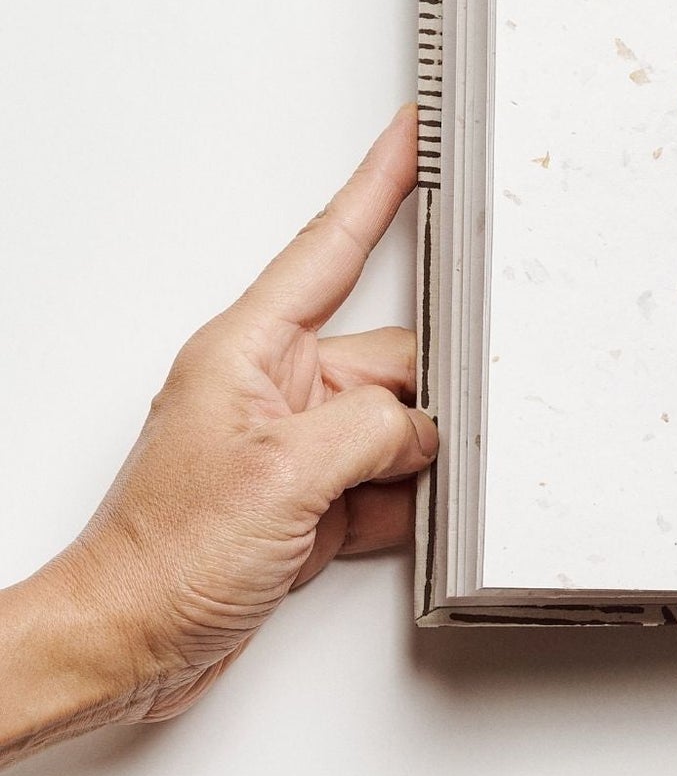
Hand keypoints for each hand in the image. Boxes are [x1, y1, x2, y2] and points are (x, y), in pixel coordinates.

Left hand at [0, 109, 435, 755]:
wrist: (128, 643)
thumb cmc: (164, 557)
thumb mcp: (285, 477)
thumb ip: (374, 431)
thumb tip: (424, 426)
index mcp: (247, 353)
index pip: (330, 247)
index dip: (378, 183)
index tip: (413, 132)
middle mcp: (273, 390)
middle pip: (388, 358)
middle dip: (424, 394)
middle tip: (450, 418)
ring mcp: (292, 446)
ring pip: (394, 425)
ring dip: (412, 460)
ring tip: (396, 496)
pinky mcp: (308, 498)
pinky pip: (384, 479)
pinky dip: (402, 501)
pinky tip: (395, 522)